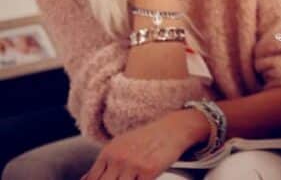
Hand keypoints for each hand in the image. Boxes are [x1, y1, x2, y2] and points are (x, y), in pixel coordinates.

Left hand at [83, 109, 205, 179]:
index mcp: (108, 153)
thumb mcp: (120, 145)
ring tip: (133, 179)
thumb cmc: (146, 138)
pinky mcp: (149, 170)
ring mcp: (133, 165)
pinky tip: (143, 179)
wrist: (173, 128)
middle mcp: (118, 158)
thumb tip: (84, 179)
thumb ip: (103, 163)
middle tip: (122, 179)